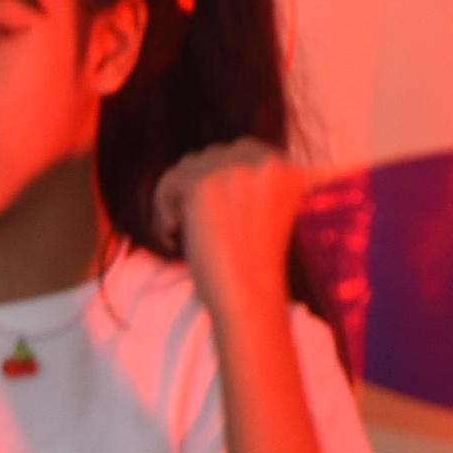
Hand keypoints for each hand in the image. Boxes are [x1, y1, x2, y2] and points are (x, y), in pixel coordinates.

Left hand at [158, 139, 306, 316]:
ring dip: (178, 202)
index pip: (239, 153)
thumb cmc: (255, 269)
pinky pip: (169, 183)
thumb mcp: (267, 214)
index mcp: (289, 168)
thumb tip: (210, 169)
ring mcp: (235, 169)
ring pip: (187, 168)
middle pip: (211, 158)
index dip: (218, 183)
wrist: (251, 299)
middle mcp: (266, 161)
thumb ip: (253, 185)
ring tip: (184, 235)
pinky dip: (163, 212)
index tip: (214, 217)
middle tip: (196, 229)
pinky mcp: (204, 184)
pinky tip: (175, 238)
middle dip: (196, 192)